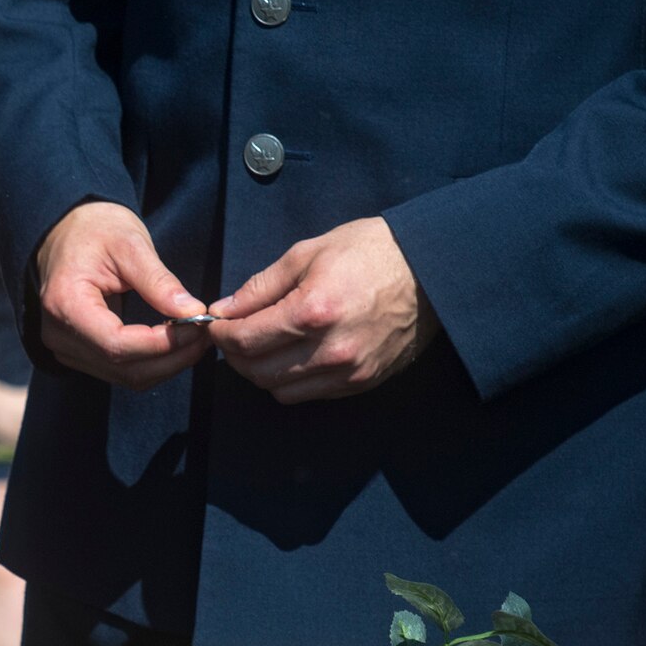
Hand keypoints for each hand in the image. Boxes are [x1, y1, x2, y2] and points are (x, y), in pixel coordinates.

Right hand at [34, 201, 212, 388]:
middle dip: (170, 358)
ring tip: (195, 339)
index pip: (116, 344)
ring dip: (165, 364)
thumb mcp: (130, 245)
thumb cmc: (96, 229)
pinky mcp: (77, 352)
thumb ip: (159, 282)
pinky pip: (119, 371)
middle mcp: (58, 333)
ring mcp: (65, 347)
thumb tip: (193, 312)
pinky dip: (151, 363)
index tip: (196, 327)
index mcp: (65, 303)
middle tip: (205, 336)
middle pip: (122, 367)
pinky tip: (173, 343)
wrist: (67, 230)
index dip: (160, 344)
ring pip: (124, 376)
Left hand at [208, 216, 437, 404]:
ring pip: (280, 390)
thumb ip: (260, 286)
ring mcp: (349, 371)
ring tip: (260, 346)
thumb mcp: (307, 253)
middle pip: (258, 372)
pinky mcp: (363, 382)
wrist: (431, 269)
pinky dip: (291, 380)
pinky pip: (310, 394)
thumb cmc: (369, 251)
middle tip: (233, 335)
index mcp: (312, 312)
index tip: (214, 323)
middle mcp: (330, 350)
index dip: (220, 334)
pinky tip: (291, 356)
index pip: (246, 340)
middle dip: (235, 355)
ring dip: (260, 372)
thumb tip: (224, 309)